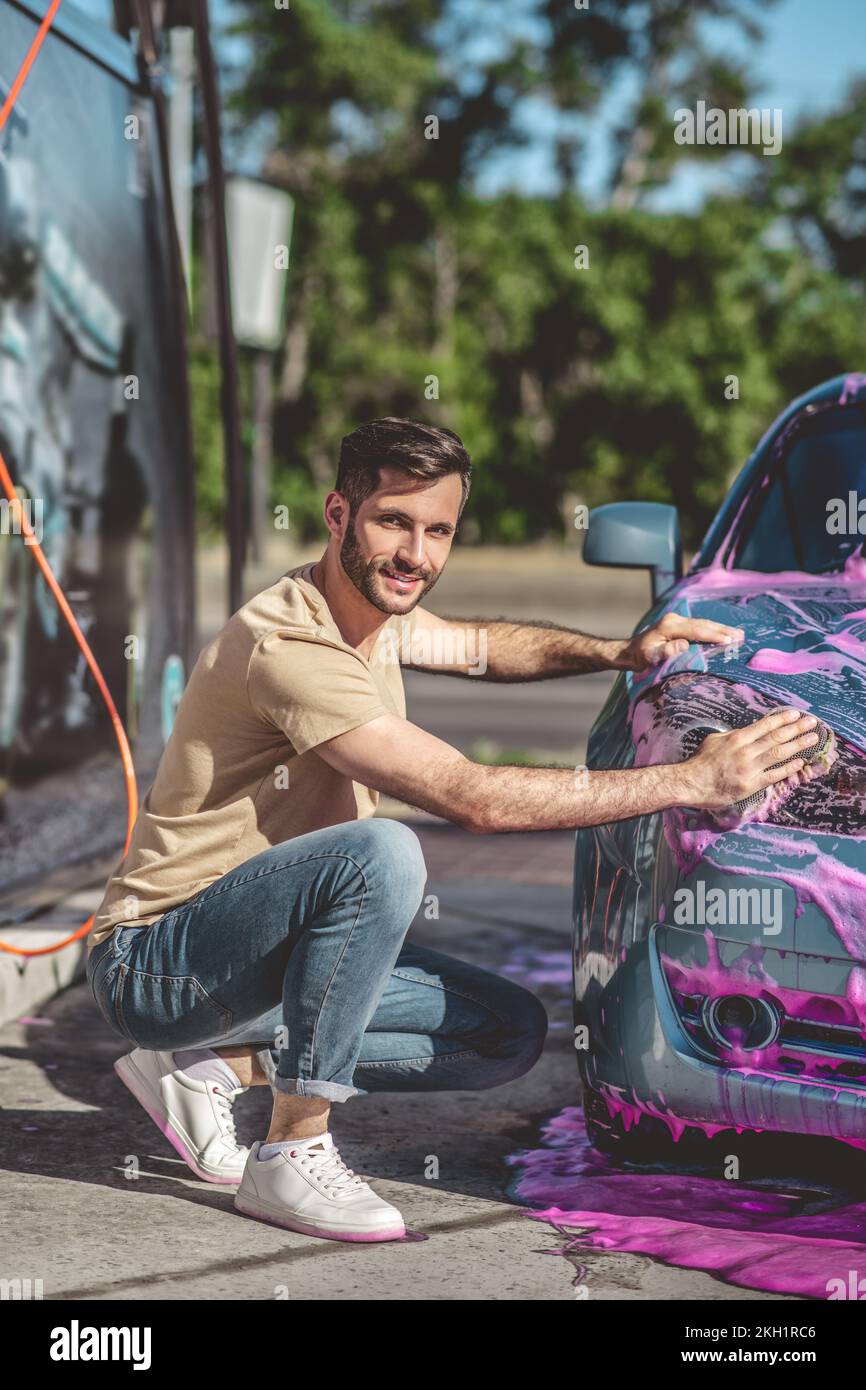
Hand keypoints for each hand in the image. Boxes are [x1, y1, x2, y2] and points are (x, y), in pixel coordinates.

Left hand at [619, 613, 744, 671]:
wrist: (629, 652)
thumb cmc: (640, 657)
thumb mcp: (650, 656)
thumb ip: (666, 651)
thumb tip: (684, 645)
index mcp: (670, 625)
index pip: (697, 630)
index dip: (714, 635)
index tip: (729, 640)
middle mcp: (675, 619)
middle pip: (704, 624)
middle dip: (723, 630)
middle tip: (741, 636)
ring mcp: (677, 621)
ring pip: (703, 623)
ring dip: (720, 629)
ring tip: (738, 634)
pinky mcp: (678, 625)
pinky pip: (699, 626)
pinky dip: (713, 630)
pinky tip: (723, 633)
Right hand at [674, 708, 818, 809]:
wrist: (691, 783)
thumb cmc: (700, 762)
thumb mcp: (714, 740)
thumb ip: (733, 736)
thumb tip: (748, 731)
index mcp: (737, 738)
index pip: (765, 725)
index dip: (782, 719)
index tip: (795, 714)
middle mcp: (746, 751)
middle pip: (776, 737)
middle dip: (796, 729)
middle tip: (811, 722)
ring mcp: (750, 768)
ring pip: (779, 754)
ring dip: (798, 745)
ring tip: (812, 738)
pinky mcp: (751, 785)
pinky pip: (774, 775)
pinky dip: (788, 768)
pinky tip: (800, 762)